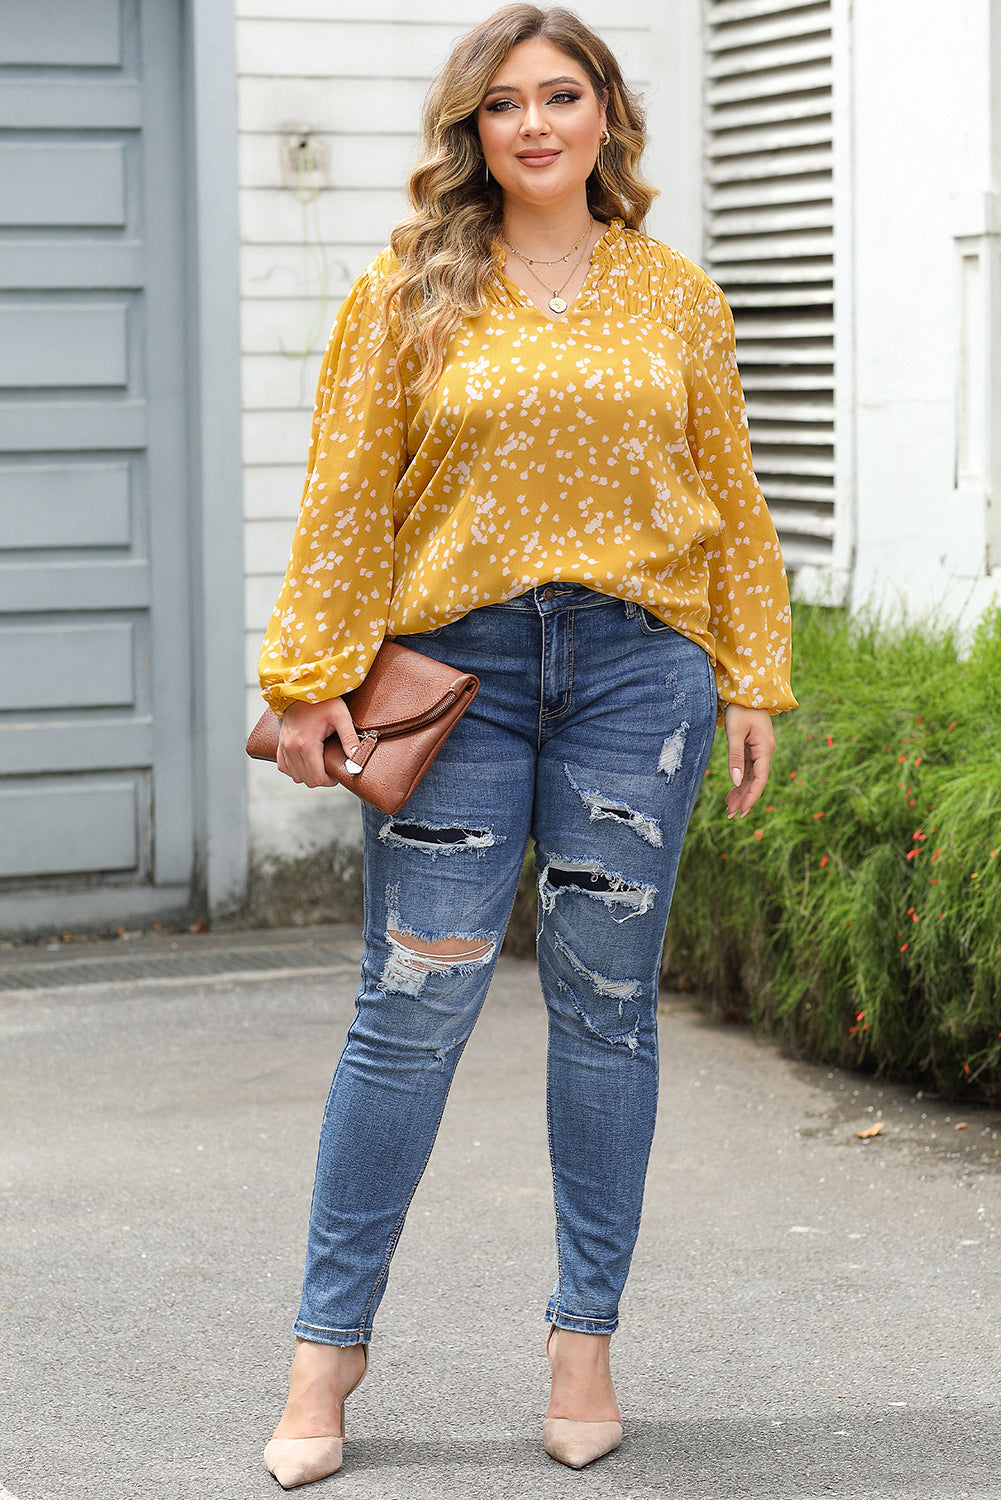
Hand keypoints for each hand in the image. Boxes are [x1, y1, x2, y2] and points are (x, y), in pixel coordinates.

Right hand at [276, 697, 359, 787]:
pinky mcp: (280, 743)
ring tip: (320, 764)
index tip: (337, 771)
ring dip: (308, 774)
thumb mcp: (341, 716)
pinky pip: (283, 766)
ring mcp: (283, 746)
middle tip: (331, 767)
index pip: (316, 778)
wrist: (302, 686)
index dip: (330, 780)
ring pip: (295, 776)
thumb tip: (356, 760)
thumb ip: (350, 739)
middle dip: (321, 778)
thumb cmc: (323, 700)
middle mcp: (291, 748)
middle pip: (306, 780)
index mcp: (306, 744)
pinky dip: (294, 768)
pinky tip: (305, 762)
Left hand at [722, 704, 774, 818]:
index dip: (751, 796)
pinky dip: (740, 780)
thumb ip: (735, 757)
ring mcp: (759, 750)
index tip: (742, 811)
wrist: (747, 690)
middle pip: (756, 781)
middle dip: (744, 798)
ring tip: (729, 807)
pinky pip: (748, 768)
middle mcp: (765, 752)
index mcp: (765, 749)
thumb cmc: (740, 709)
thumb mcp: (735, 733)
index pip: (760, 779)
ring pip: (751, 776)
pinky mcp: (752, 747)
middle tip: (731, 815)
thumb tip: (735, 780)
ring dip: (741, 791)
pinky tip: (732, 791)